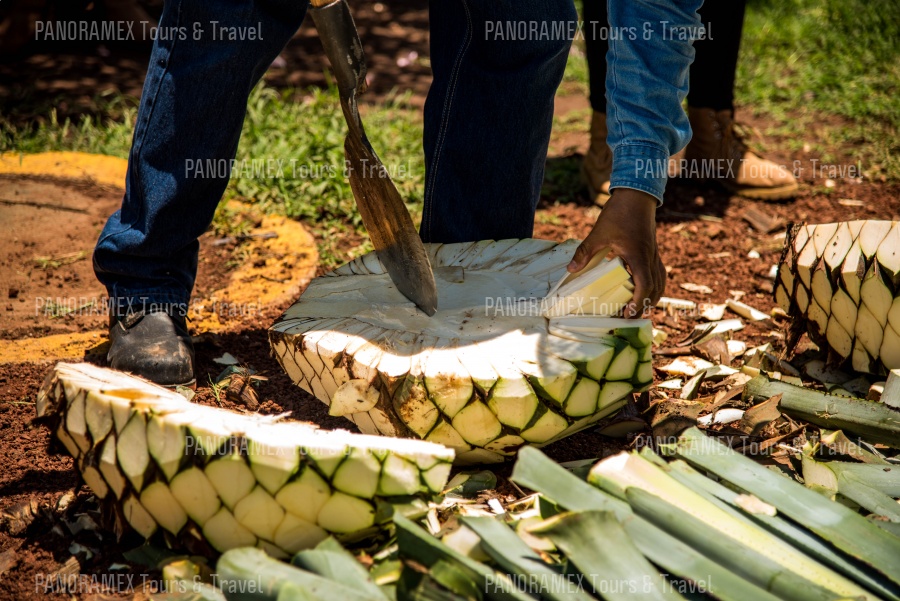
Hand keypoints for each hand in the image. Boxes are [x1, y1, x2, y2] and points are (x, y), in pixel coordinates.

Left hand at [568, 188, 665, 317]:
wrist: (637, 195)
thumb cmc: (619, 212)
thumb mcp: (598, 233)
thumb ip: (585, 252)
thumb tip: (571, 269)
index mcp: (638, 256)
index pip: (644, 286)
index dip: (637, 303)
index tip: (627, 314)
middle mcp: (650, 258)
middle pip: (654, 289)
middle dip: (644, 306)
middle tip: (629, 317)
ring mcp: (654, 254)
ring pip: (660, 282)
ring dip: (651, 297)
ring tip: (639, 308)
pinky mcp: (653, 250)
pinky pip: (658, 272)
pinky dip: (653, 284)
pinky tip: (643, 288)